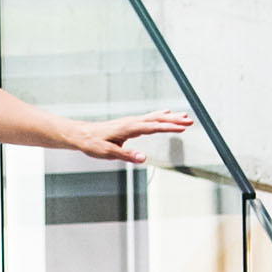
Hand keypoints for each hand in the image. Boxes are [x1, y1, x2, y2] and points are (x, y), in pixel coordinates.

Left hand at [68, 108, 196, 163]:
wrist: (82, 134)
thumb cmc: (93, 144)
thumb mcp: (109, 153)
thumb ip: (127, 155)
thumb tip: (143, 158)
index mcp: (129, 128)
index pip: (153, 127)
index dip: (169, 127)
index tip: (183, 128)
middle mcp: (132, 122)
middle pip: (157, 119)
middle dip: (174, 120)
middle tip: (190, 120)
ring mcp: (131, 121)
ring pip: (154, 117)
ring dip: (170, 117)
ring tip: (185, 116)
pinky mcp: (129, 123)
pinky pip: (149, 118)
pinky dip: (160, 115)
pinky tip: (165, 113)